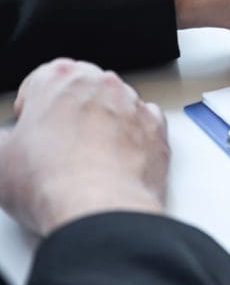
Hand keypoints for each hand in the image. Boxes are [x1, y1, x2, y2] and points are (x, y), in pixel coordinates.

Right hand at [0, 59, 167, 234]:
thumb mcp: (1, 158)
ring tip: (88, 155)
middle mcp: (102, 84)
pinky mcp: (158, 129)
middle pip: (84, 86)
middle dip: (71, 107)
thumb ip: (3, 140)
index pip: (44, 77)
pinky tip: (118, 157)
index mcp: (59, 78)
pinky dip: (134, 135)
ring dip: (104, 120)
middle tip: (57, 139)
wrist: (100, 207)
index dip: (33, 102)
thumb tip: (7, 142)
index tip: (29, 119)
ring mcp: (134, 105)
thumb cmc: (51, 180)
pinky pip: (145, 122)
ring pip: (117, 103)